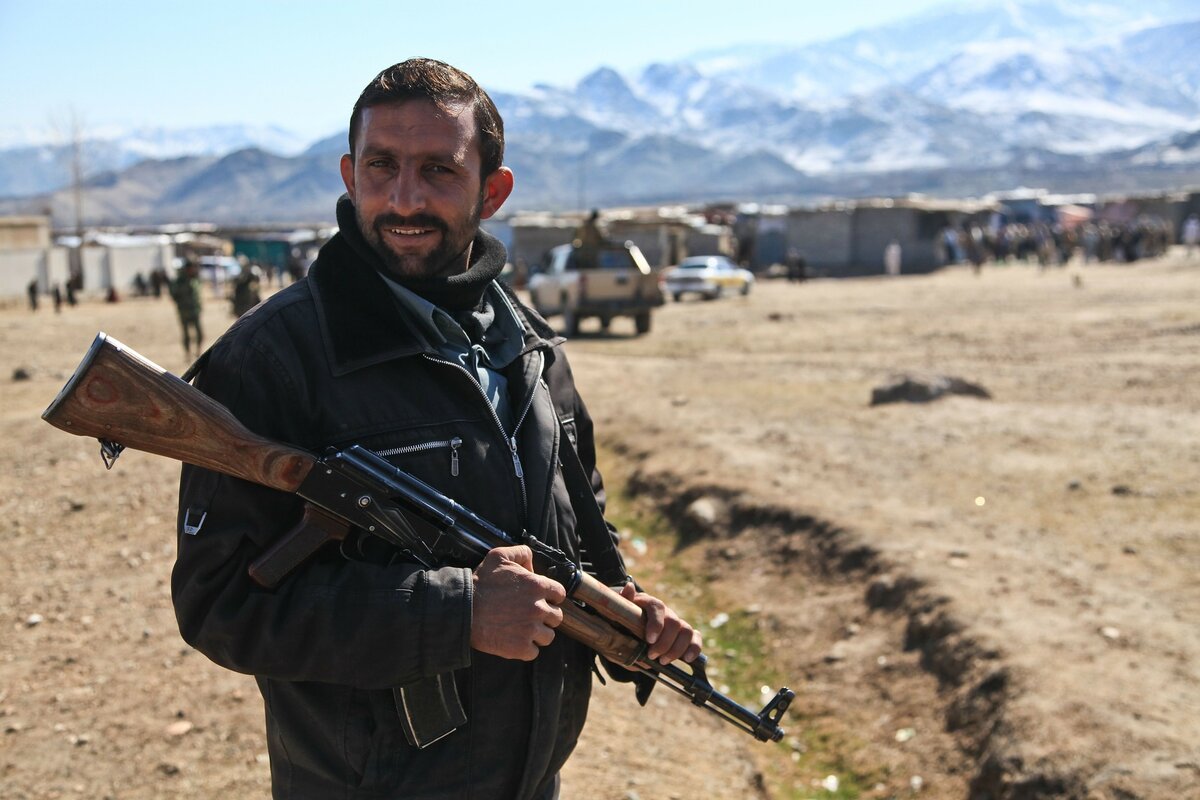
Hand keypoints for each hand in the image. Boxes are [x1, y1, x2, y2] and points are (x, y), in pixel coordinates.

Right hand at [471, 545, 565, 660]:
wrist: (462, 610)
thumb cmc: (480, 583)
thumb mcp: (499, 556)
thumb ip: (521, 552)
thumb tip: (531, 565)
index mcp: (537, 586)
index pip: (559, 594)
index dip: (551, 596)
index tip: (541, 599)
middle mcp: (538, 608)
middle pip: (557, 617)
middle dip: (546, 616)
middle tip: (530, 615)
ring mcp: (530, 630)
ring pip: (548, 636)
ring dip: (538, 634)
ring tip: (523, 629)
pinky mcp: (520, 648)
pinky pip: (534, 652)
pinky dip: (526, 649)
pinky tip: (515, 640)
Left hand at [620, 583, 702, 664]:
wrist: (627, 629)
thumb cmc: (623, 621)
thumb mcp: (618, 613)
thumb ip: (623, 603)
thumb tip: (629, 587)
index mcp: (648, 603)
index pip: (657, 607)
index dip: (656, 624)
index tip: (649, 640)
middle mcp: (665, 611)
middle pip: (674, 622)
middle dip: (664, 643)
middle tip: (652, 656)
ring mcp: (676, 622)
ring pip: (686, 631)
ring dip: (677, 649)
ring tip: (663, 661)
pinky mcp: (683, 634)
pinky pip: (695, 638)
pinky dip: (694, 648)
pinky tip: (687, 659)